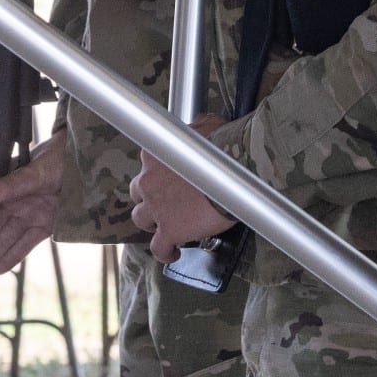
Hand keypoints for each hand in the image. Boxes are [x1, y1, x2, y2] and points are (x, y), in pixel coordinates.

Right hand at [0, 130, 65, 272]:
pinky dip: (14, 256)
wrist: (90, 163)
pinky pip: (27, 243)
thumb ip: (10, 184)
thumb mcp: (35, 170)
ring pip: (8, 237)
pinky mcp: (45, 226)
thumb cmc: (60, 158)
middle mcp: (17, 202)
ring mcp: (31, 214)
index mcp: (9, 185)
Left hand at [129, 116, 234, 261]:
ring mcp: (156, 207)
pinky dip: (164, 251)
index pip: (147, 166)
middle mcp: (149, 179)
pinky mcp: (168, 230)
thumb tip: (206, 124)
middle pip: (139, 192)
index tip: (169, 179)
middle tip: (165, 202)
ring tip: (167, 227)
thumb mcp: (208, 125)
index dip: (158, 174)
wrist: (237, 171)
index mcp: (155, 153)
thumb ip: (198, 127)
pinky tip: (173, 252)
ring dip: (153, 223)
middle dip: (149, 197)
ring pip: (141, 219)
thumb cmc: (225, 146)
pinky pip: (158, 247)